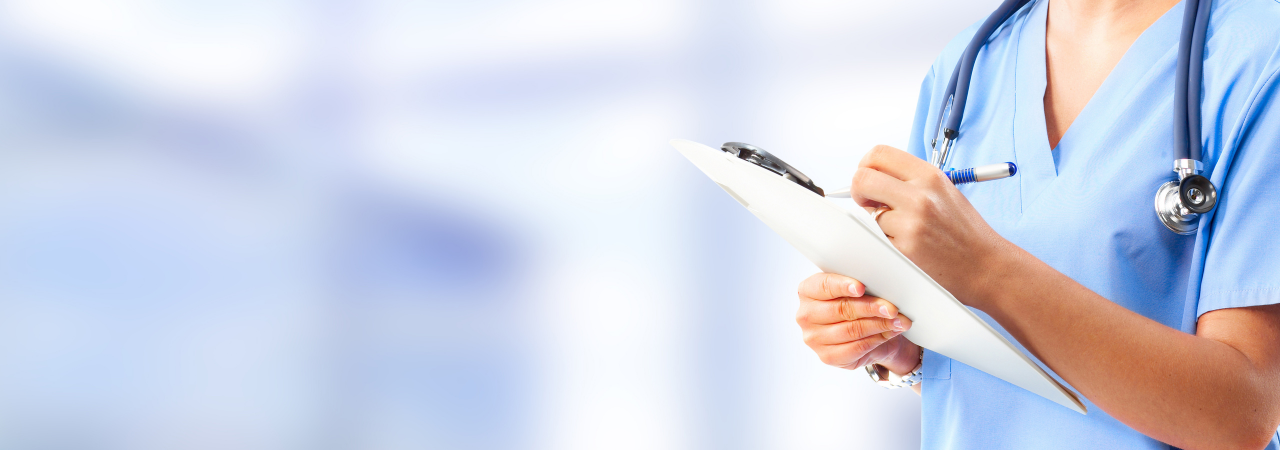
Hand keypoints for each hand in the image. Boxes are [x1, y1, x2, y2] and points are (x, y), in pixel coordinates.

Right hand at [796, 272, 920, 373]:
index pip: (824, 286)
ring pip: (852, 330)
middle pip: (841, 309)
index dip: (843, 286)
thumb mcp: (857, 287)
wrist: (864, 331)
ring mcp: (814, 338)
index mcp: (808, 291)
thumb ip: (861, 281)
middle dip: (871, 308)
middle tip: (892, 308)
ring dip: (880, 325)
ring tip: (899, 321)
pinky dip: (877, 339)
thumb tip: (882, 282)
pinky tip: (890, 332)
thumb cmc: (858, 303)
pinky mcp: (828, 356)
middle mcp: (806, 315)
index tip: (861, 287)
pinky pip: (856, 348)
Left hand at [849, 145, 1011, 308]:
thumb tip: (871, 176)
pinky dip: (882, 241)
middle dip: (858, 192)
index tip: (869, 181)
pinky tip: (902, 245)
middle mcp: (920, 195)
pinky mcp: (904, 249)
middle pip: (862, 179)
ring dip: (873, 221)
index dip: (865, 166)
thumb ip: (909, 181)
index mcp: (929, 176)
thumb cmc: (964, 231)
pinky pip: (875, 238)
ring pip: (865, 213)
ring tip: (897, 229)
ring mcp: (911, 223)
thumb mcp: (943, 192)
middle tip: (869, 204)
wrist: (987, 266)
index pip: (878, 154)